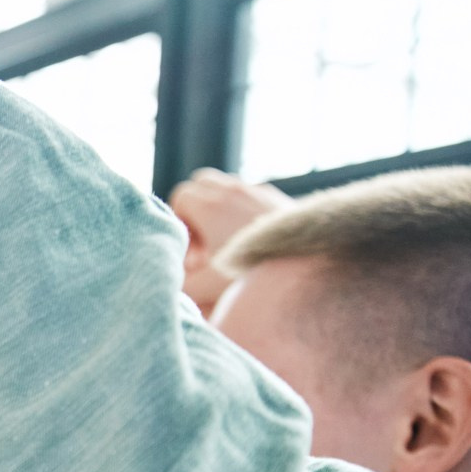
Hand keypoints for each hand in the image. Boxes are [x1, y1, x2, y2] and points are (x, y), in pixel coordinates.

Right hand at [169, 168, 290, 315]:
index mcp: (210, 205)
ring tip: (226, 243)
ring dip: (219, 210)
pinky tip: (251, 241)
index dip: (178, 223)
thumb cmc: (251, 275)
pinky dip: (242, 211)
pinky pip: (250, 195)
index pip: (180, 195)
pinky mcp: (279, 198)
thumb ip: (175, 282)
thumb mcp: (202, 288)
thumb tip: (162, 279)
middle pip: (201, 183)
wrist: (308, 268)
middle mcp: (233, 190)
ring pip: (226, 187)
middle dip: (196, 210)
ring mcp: (259, 191)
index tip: (192, 252)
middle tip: (204, 243)